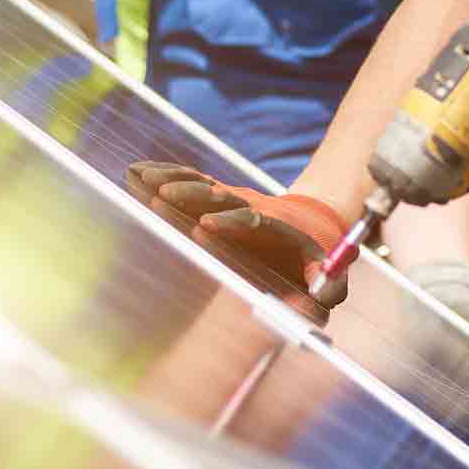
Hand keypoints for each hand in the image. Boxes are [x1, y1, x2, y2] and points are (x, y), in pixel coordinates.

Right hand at [125, 161, 347, 307]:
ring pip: (203, 186)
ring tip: (144, 177)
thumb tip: (317, 298)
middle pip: (223, 198)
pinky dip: (167, 175)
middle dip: (195, 196)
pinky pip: (193, 183)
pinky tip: (139, 170)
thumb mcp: (329, 276)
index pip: (252, 222)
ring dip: (175, 181)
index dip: (231, 222)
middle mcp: (253, 209)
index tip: (207, 224)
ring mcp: (235, 202)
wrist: (315, 224)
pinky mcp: (221, 199)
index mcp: (276, 229)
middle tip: (165, 193)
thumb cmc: (316, 257)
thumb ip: (326, 287)